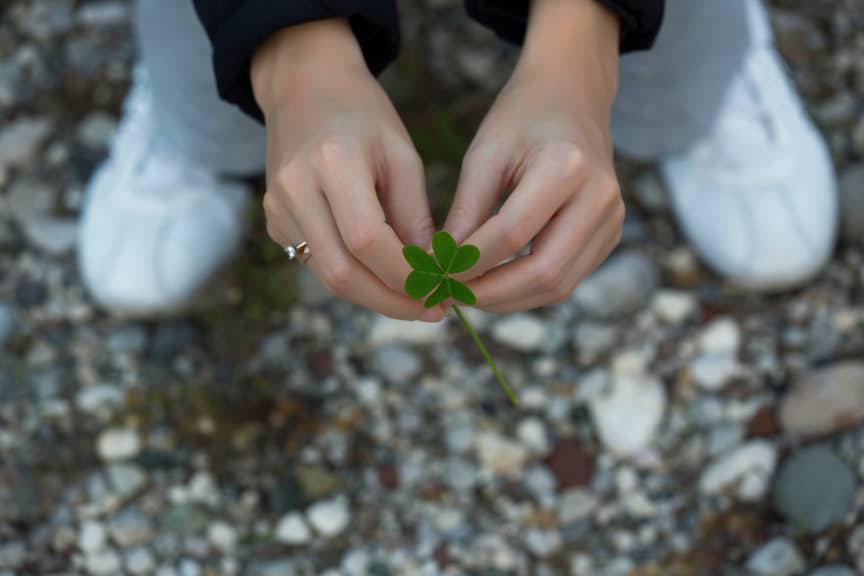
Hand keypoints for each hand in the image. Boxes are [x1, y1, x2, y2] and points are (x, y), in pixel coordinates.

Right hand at [252, 19, 442, 321]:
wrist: (303, 88)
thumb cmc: (363, 115)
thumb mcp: (402, 155)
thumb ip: (415, 216)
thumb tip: (431, 274)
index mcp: (332, 163)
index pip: (366, 241)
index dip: (405, 276)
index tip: (441, 292)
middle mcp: (295, 190)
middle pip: (340, 273)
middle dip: (391, 302)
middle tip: (432, 311)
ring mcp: (278, 209)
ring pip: (327, 276)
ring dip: (374, 296)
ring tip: (416, 299)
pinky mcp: (274, 222)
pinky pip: (317, 263)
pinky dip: (355, 277)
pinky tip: (384, 277)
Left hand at [444, 0, 624, 313]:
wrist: (572, 96)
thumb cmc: (521, 119)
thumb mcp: (483, 156)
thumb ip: (465, 213)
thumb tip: (440, 267)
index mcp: (567, 167)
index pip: (512, 235)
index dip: (470, 263)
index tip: (434, 274)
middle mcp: (600, 197)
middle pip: (545, 272)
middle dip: (492, 294)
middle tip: (450, 296)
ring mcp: (613, 219)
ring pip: (560, 285)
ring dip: (511, 299)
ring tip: (469, 294)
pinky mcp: (611, 234)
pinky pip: (570, 278)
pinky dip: (530, 290)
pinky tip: (497, 284)